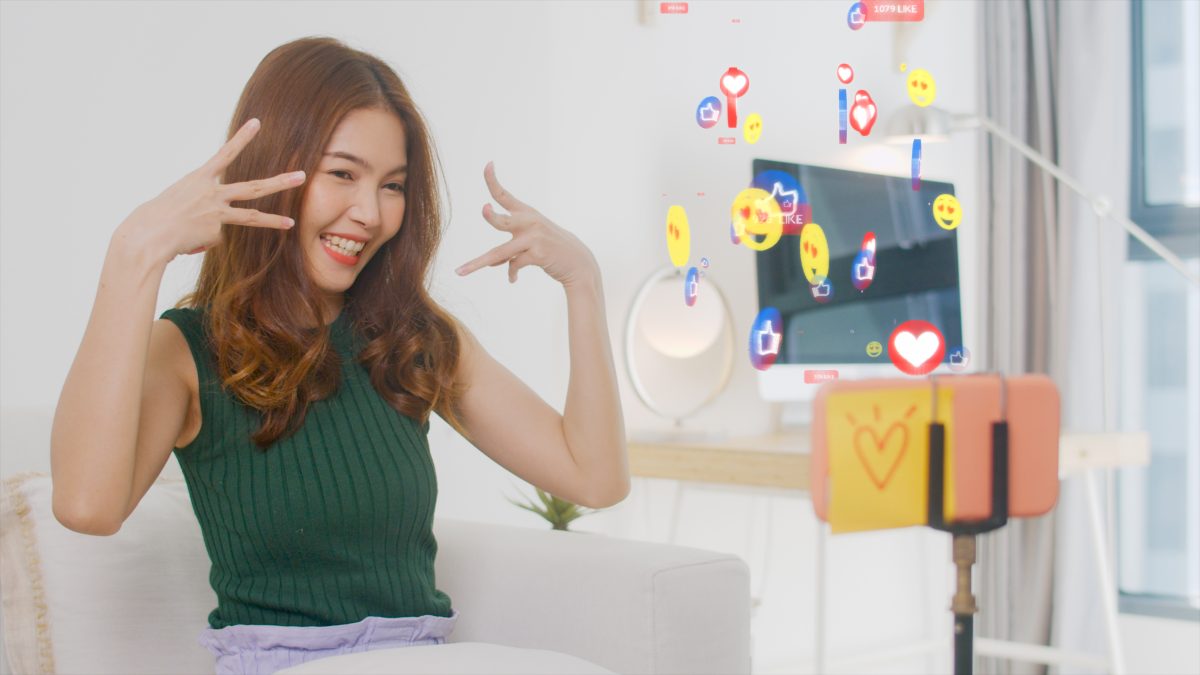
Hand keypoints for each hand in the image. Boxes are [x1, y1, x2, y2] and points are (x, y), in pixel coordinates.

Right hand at [117, 118, 305, 265]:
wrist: (148, 234)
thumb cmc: (157, 215)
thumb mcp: (180, 199)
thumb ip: (205, 204)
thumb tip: (220, 227)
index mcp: (199, 178)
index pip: (226, 153)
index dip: (242, 138)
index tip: (257, 123)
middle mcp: (212, 192)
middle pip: (254, 187)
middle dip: (280, 182)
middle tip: (302, 175)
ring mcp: (217, 213)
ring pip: (250, 217)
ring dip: (273, 220)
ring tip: (291, 222)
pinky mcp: (216, 232)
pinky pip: (216, 236)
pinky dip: (204, 239)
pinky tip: (190, 239)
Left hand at [455, 162, 597, 286]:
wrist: (579, 263)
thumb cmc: (552, 249)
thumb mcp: (533, 242)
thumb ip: (511, 248)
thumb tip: (491, 263)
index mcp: (527, 213)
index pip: (505, 196)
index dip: (493, 181)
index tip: (488, 165)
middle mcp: (529, 222)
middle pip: (502, 220)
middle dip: (491, 216)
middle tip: (484, 209)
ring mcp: (534, 238)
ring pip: (500, 252)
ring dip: (479, 262)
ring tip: (461, 271)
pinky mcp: (537, 254)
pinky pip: (514, 265)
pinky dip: (511, 273)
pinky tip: (513, 279)